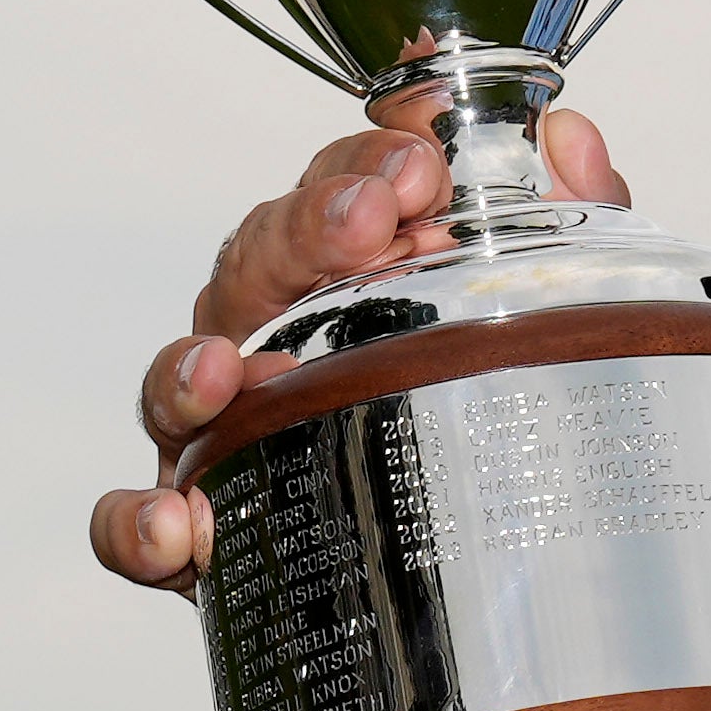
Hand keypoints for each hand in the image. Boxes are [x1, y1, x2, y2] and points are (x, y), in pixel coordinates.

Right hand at [84, 98, 632, 591]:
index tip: (420, 170)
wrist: (493, 572)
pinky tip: (176, 526)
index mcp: (351, 279)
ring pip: (183, 381)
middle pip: (257, 262)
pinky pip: (140, 525)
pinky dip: (140, 523)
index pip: (338, 193)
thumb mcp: (553, 317)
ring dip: (192, 369)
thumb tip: (570, 139)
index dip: (368, 169)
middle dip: (303, 233)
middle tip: (364, 226)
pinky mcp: (203, 532)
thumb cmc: (495, 419)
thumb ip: (567, 225)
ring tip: (226, 370)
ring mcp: (228, 433)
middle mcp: (276, 340)